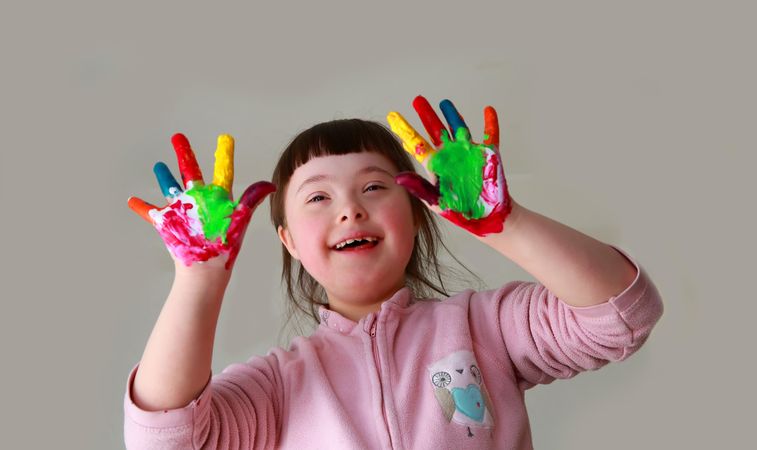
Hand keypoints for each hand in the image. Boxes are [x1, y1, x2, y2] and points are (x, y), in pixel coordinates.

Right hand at [128, 133, 274, 269]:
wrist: (206, 269)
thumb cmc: (225, 246)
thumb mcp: (239, 219)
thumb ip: (250, 199)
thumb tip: (269, 184)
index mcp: (217, 197)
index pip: (222, 171)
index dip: (224, 155)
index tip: (225, 138)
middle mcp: (199, 200)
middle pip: (190, 171)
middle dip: (184, 153)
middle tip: (178, 136)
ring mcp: (182, 210)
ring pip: (170, 187)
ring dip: (164, 177)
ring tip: (159, 166)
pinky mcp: (167, 222)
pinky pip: (150, 212)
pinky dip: (141, 207)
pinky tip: (132, 200)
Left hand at [387, 95, 512, 235]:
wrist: (486, 220)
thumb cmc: (460, 213)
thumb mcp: (436, 202)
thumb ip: (419, 187)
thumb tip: (398, 175)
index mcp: (436, 166)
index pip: (417, 144)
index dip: (405, 129)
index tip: (393, 115)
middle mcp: (450, 156)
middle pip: (436, 130)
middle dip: (427, 115)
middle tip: (418, 100)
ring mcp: (469, 154)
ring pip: (459, 128)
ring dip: (453, 115)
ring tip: (444, 102)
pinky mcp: (489, 155)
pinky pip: (491, 135)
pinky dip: (491, 123)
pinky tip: (488, 111)